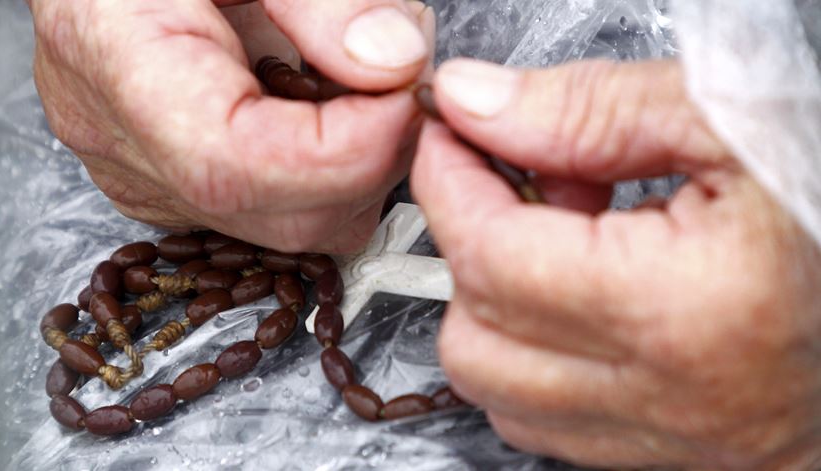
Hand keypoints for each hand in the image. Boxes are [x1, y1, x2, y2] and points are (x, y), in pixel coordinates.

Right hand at [30, 0, 433, 252]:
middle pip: (286, 216)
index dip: (348, 147)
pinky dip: (333, 163)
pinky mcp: (188, 186)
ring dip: (362, 160)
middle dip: (375, 153)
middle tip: (403, 73)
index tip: (408, 91)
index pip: (239, 168)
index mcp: (124, 72)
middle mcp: (135, 152)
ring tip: (362, 73)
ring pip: (299, 225)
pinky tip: (328, 98)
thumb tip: (398, 63)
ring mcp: (161, 180)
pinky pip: (285, 208)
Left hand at [412, 59, 820, 468]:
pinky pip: (541, 418)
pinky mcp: (666, 454)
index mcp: (685, 306)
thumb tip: (479, 104)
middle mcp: (668, 395)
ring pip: (495, 385)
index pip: (490, 251)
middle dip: (470, 240)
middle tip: (515, 182)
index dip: (447, 181)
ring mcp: (665, 439)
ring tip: (557, 239)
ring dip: (494, 302)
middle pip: (475, 330)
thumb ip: (589, 110)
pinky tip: (580, 295)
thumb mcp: (727, 120)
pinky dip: (530, 351)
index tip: (449, 138)